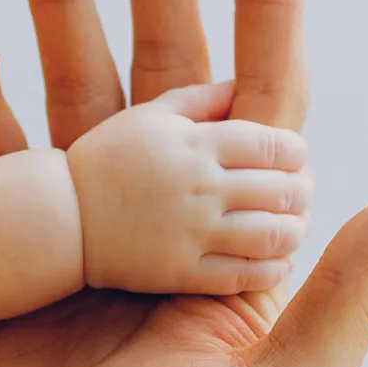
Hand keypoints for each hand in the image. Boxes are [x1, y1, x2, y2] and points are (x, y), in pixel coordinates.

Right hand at [69, 82, 311, 293]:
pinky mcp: (184, 273)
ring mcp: (194, 234)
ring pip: (271, 235)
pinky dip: (273, 269)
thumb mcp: (150, 116)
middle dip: (303, 192)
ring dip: (296, 230)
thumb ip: (202, 100)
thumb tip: (243, 91)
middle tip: (303, 194)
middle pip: (281, 191)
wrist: (64, 218)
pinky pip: (244, 275)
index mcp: (197, 145)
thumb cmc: (108, 162)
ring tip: (296, 226)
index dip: (296, 154)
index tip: (297, 159)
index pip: (271, 146)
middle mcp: (202, 189)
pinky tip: (281, 261)